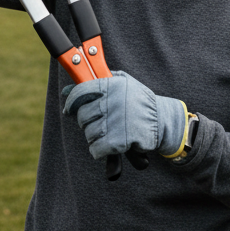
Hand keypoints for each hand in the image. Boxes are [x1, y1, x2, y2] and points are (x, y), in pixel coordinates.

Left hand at [62, 71, 186, 160]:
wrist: (162, 121)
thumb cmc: (140, 102)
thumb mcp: (124, 82)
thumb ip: (99, 80)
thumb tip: (67, 91)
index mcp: (111, 85)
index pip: (80, 92)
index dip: (71, 102)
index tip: (69, 109)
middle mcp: (111, 102)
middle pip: (82, 116)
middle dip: (87, 122)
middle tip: (98, 122)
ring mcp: (115, 122)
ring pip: (89, 134)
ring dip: (95, 137)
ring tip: (109, 133)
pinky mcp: (118, 141)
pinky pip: (96, 149)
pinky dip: (99, 151)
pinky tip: (108, 145)